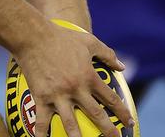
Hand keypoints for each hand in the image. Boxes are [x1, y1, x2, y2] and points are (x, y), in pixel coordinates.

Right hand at [12, 21, 134, 136]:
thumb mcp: (89, 42)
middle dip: (108, 130)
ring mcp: (58, 95)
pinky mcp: (41, 97)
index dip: (123, 112)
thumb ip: (107, 54)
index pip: (111, 98)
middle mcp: (76, 88)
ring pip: (70, 123)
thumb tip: (122, 67)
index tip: (130, 122)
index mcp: (89, 76)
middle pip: (96, 115)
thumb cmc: (62, 37)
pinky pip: (42, 120)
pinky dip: (42, 133)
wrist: (34, 37)